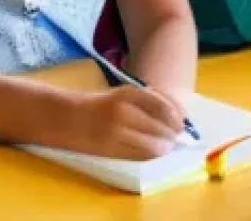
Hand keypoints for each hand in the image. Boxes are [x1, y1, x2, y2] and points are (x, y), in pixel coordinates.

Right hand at [67, 85, 183, 160]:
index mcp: (126, 93)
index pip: (160, 106)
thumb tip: (176, 117)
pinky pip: (139, 156)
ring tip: (168, 146)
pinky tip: (155, 152)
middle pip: (158, 127)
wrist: (67, 118)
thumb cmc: (97, 105)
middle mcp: (123, 111)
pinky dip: (152, 155)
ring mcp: (116, 132)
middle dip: (172, 134)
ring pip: (151, 145)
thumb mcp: (121, 95)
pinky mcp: (111, 150)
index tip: (182, 121)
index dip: (175, 116)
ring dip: (164, 147)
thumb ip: (146, 103)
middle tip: (180, 136)